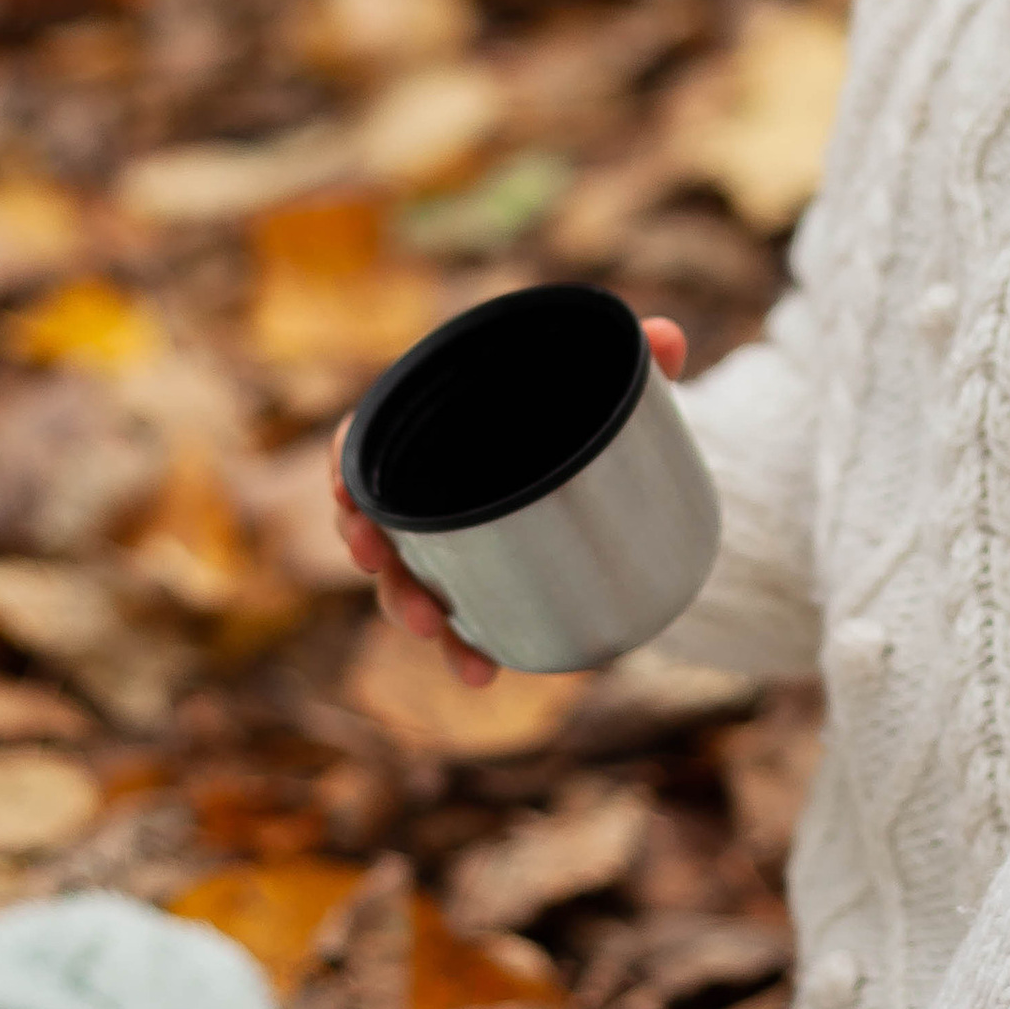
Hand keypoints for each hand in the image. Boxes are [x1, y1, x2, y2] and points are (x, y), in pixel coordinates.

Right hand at [332, 311, 687, 686]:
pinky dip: (464, 647)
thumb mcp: (613, 386)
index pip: (368, 441)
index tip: (343, 490)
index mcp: (443, 427)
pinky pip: (458, 620)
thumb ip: (638, 360)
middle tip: (379, 561)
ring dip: (408, 605)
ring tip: (435, 629)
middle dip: (371, 549)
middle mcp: (433, 488)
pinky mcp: (482, 584)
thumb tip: (667, 337)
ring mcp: (452, 542)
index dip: (345, 465)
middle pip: (375, 519)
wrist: (625, 474)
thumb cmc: (589, 414)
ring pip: (405, 579)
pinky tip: (484, 671)